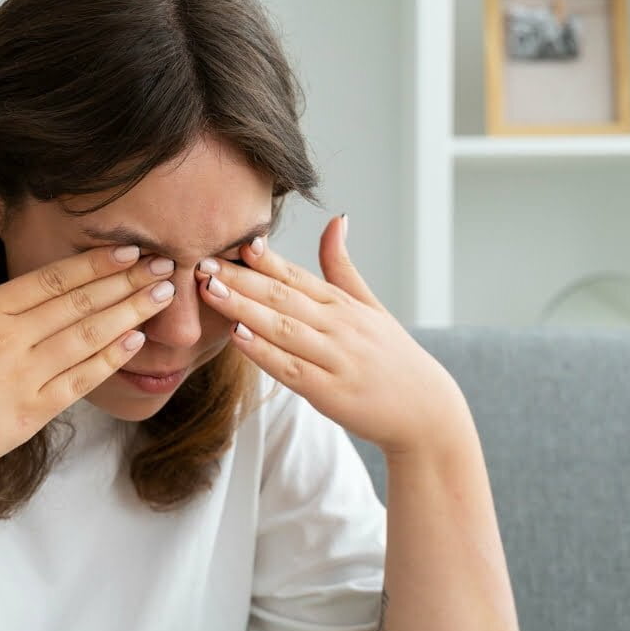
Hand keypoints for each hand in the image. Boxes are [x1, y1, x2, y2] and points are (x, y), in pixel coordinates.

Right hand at [0, 243, 176, 484]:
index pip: (51, 279)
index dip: (95, 263)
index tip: (129, 250)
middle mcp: (9, 337)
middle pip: (79, 302)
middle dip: (127, 281)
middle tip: (166, 265)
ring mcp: (23, 375)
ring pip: (88, 336)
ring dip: (130, 312)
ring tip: (164, 295)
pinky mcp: (30, 413)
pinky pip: (79, 381)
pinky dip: (109, 359)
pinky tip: (135, 341)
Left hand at [194, 215, 470, 456]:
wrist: (426, 411)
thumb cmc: (393, 357)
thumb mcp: (371, 306)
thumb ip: (343, 267)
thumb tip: (336, 219)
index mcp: (343, 304)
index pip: (296, 275)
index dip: (263, 259)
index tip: (231, 240)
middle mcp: (339, 326)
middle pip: (282, 296)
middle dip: (240, 278)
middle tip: (202, 262)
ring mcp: (335, 358)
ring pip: (282, 328)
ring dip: (244, 307)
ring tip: (210, 290)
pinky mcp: (330, 392)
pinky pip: (290, 368)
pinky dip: (263, 351)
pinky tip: (237, 336)